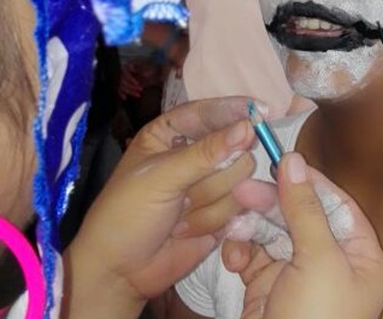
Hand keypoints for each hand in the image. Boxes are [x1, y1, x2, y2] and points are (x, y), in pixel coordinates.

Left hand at [63, 97, 256, 316]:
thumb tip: (248, 127)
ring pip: (240, 178)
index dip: (233, 111)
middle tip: (186, 194)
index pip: (208, 112)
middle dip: (212, 174)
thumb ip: (206, 152)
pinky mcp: (223, 213)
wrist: (121, 271)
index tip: (261, 111)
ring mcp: (211, 184)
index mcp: (170, 133)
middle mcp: (194, 154)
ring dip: (208, 203)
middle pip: (233, 147)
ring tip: (178, 216)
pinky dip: (215, 220)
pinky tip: (189, 231)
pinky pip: (241, 206)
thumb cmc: (128, 214)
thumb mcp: (162, 177)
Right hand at [118, 57, 158, 98]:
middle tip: (141, 89)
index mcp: (129, 65)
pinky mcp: (126, 84)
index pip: (125, 73)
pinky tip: (125, 97)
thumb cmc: (152, 68)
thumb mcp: (150, 68)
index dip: (130, 79)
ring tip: (139, 94)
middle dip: (132, 86)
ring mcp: (125, 78)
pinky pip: (121, 89)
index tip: (137, 83)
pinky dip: (122, 93)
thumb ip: (145, 70)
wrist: (155, 73)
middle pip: (123, 81)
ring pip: (123, 86)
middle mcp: (125, 71)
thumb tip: (140, 73)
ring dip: (130, 91)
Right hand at [223, 153, 382, 318]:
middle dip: (273, 203)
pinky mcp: (269, 289)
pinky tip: (233, 254)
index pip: (338, 205)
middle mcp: (333, 265)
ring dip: (252, 225)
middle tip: (244, 188)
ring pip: (274, 233)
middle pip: (302, 216)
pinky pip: (255, 256)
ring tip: (234, 221)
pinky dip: (241, 250)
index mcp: (361, 258)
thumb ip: (305, 208)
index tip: (283, 162)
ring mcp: (300, 278)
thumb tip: (294, 162)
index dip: (310, 182)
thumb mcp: (318, 260)